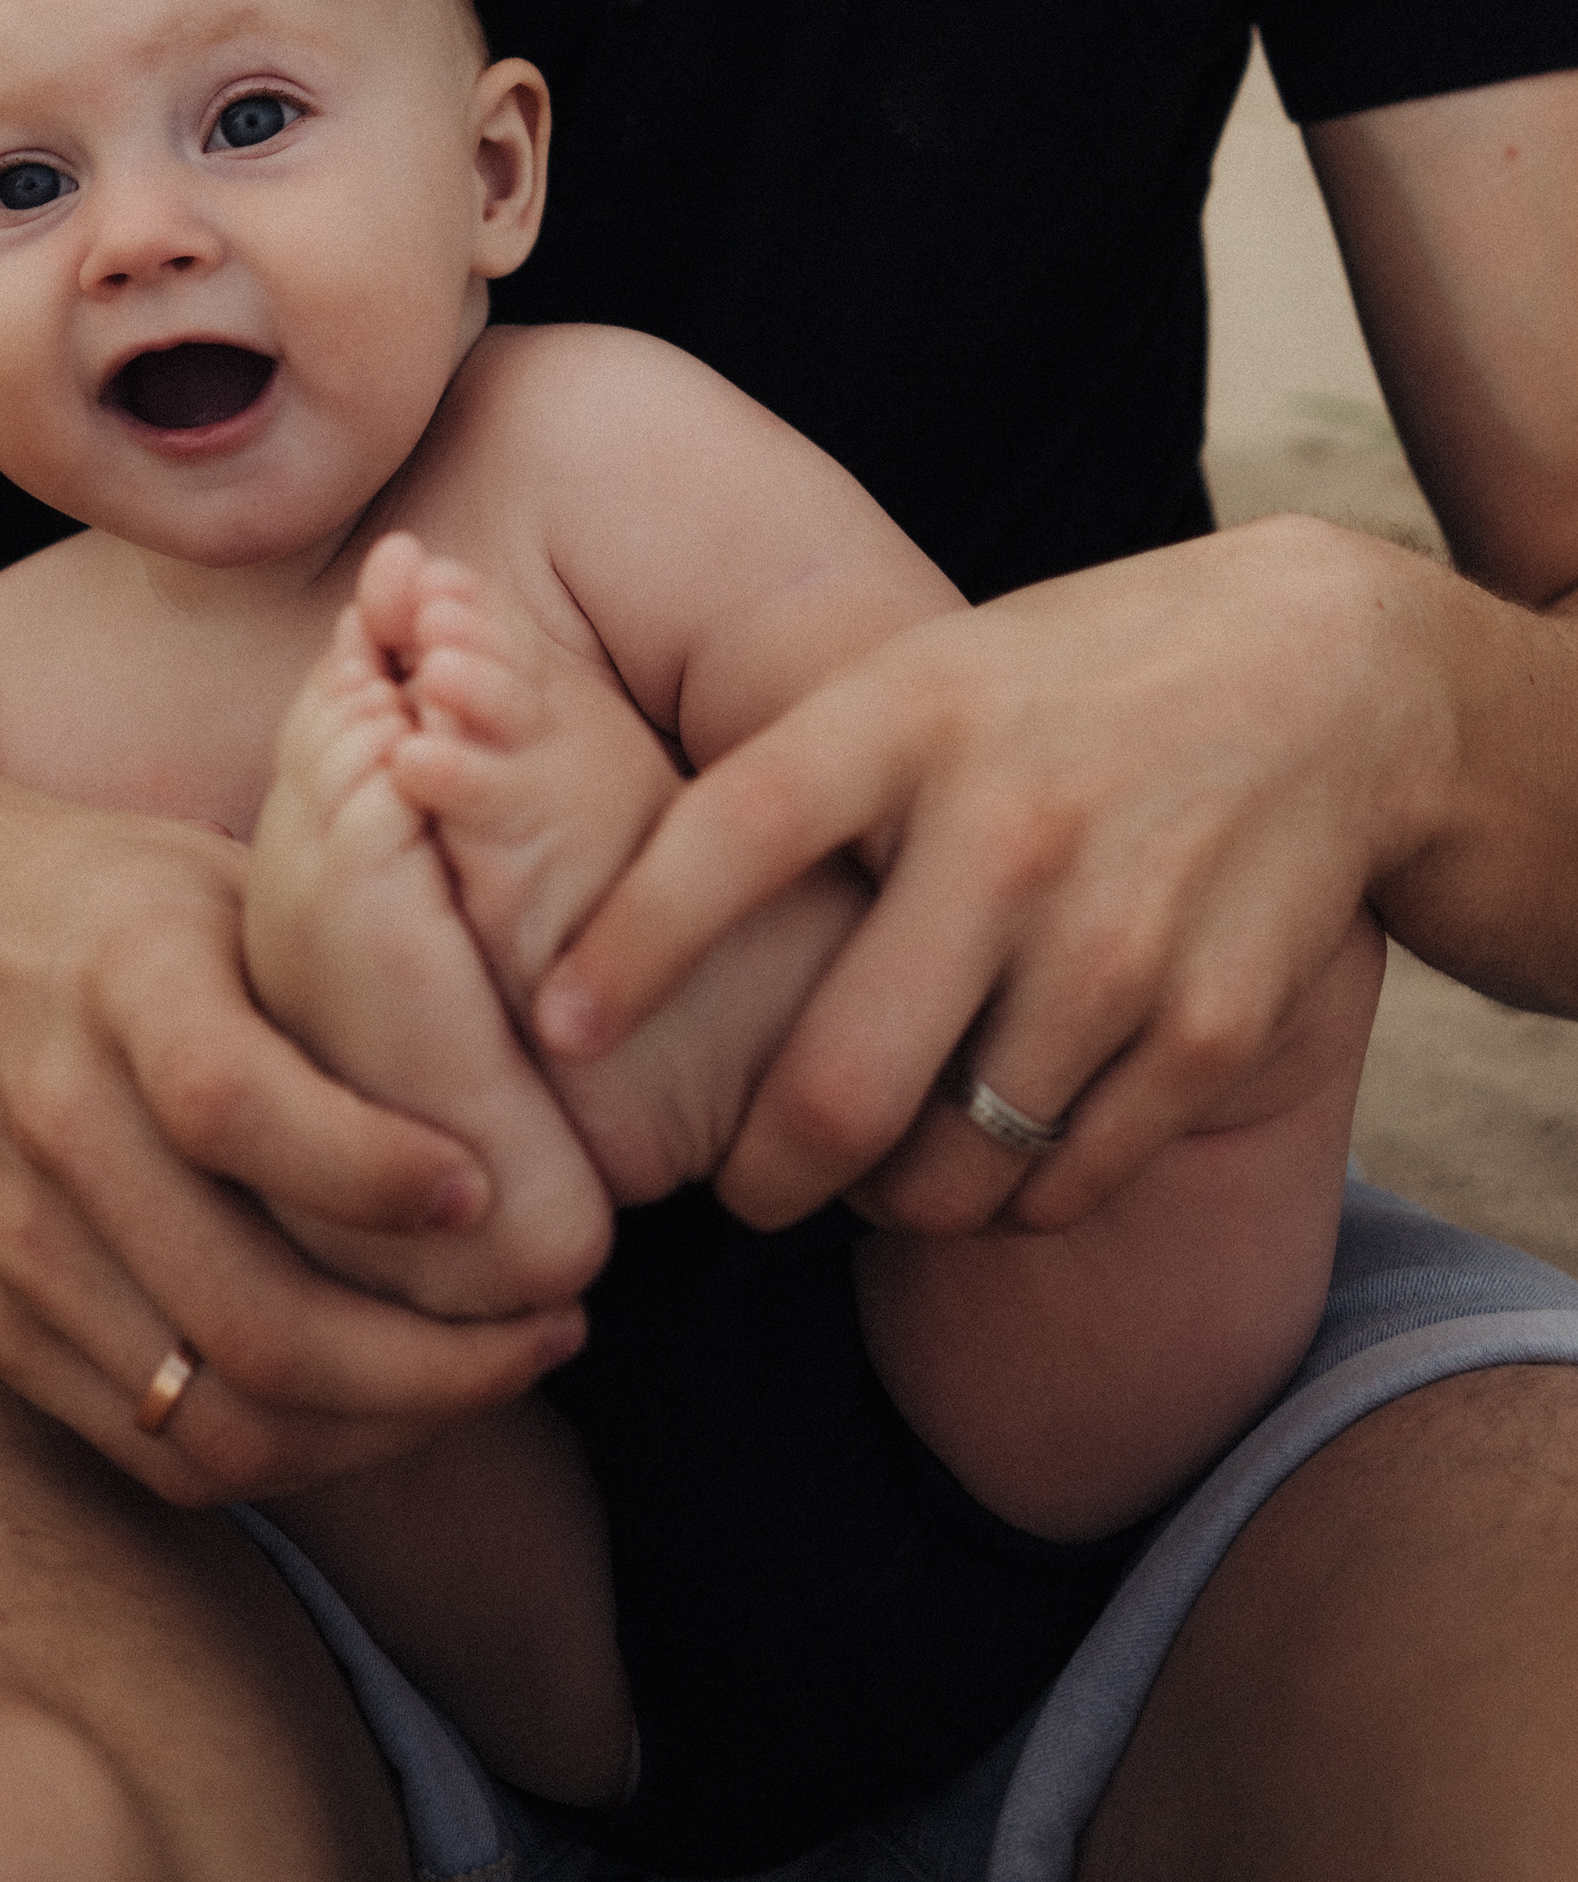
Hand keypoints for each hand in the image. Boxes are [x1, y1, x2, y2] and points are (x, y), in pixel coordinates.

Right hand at [0, 763, 586, 1505]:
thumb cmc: (116, 900)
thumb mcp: (228, 875)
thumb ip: (346, 960)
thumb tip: (534, 1052)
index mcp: (121, 987)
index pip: (234, 1109)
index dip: (372, 1172)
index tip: (491, 1193)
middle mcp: (57, 1126)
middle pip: (248, 1313)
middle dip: (435, 1357)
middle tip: (555, 1324)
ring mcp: (20, 1246)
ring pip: (220, 1415)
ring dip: (385, 1425)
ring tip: (493, 1374)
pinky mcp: (4, 1327)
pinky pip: (166, 1455)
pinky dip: (297, 1456)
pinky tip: (387, 1406)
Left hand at [533, 515, 1447, 1234]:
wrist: (1326, 679)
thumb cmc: (1064, 687)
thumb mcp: (921, 677)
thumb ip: (799, 778)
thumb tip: (619, 929)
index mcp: (907, 718)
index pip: (730, 837)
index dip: (630, 948)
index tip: (555, 1033)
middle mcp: (1006, 828)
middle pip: (836, 1083)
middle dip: (760, 1178)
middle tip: (740, 1186)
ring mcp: (1117, 935)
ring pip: (946, 1171)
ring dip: (888, 1202)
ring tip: (873, 1171)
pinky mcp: (1211, 1027)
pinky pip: (1062, 1185)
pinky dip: (1008, 1204)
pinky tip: (993, 1155)